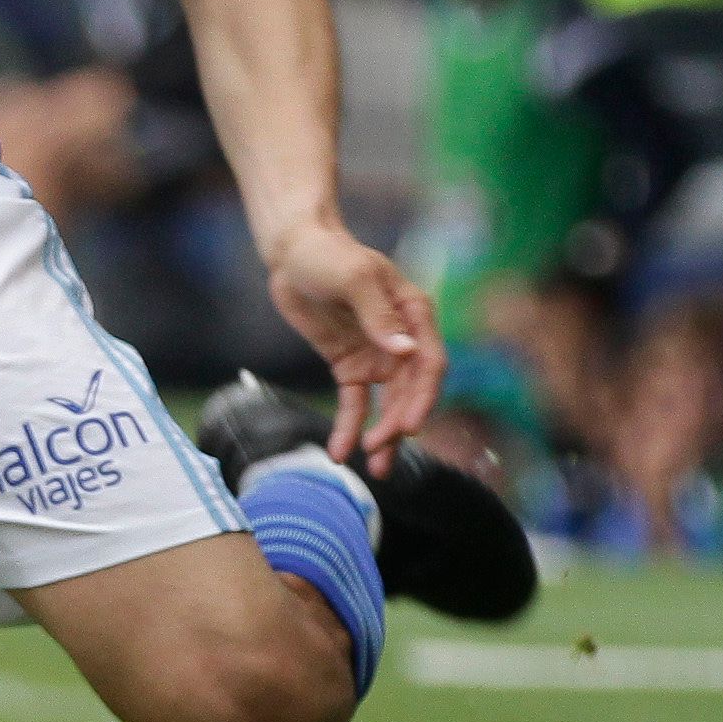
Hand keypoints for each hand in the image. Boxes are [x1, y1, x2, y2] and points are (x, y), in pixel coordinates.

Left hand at [263, 218, 442, 471]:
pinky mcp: (350, 365)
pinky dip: (350, 427)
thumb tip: (403, 351)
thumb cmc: (328, 255)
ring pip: (387, 404)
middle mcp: (403, 339)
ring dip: (382, 436)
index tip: (408, 426)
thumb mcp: (353, 278)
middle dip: (399, 423)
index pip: (430, 363)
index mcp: (415, 314)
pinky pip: (355, 403)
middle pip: (410, 391)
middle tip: (380, 448)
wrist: (292, 253)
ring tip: (373, 468)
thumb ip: (378, 315)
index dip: (423, 397)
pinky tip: (341, 452)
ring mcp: (377, 355)